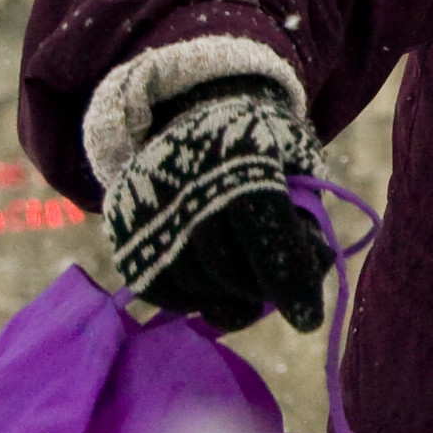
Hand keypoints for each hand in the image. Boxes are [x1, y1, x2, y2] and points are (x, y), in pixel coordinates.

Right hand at [104, 75, 332, 330]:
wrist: (198, 113)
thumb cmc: (264, 148)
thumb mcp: (299, 164)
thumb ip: (308, 219)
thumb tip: (311, 275)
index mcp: (240, 150)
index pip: (263, 225)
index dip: (288, 277)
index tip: (308, 318)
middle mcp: (184, 176)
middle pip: (224, 262)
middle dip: (261, 289)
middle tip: (279, 292)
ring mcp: (146, 202)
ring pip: (190, 282)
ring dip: (228, 298)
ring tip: (247, 284)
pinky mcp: (121, 226)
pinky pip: (156, 288)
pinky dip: (191, 300)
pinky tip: (214, 288)